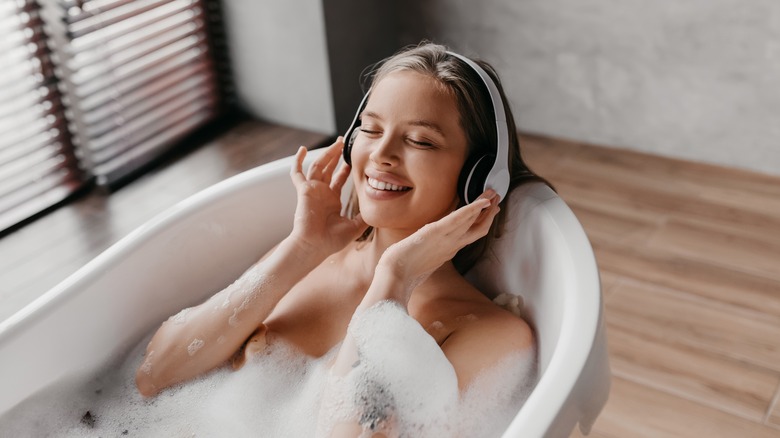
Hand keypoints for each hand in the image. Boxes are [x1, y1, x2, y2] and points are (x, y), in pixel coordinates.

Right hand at [289, 137, 367, 258]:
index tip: (352, 158)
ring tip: (336, 143)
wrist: (315, 246)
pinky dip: (298, 161)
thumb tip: (377, 209)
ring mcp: (312, 191)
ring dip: (327, 154)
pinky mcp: (303, 190)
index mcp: (331, 201)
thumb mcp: (354, 227)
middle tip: (343, 143)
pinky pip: (297, 173)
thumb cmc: (331, 241)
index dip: (345, 168)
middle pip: (329, 169)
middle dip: (336, 155)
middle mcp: (322, 193)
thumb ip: (364, 217)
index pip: (339, 180)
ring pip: (318, 166)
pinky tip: (302, 149)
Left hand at [378, 190, 500, 297]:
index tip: (491, 210)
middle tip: (498, 198)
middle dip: (489, 213)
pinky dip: (470, 210)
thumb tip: (427, 248)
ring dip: (484, 206)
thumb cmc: (401, 270)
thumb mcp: (418, 259)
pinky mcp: (435, 233)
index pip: (469, 234)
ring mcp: (445, 240)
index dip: (482, 222)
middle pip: (477, 228)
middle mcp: (450, 245)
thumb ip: (428, 253)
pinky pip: (457, 220)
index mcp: (447, 251)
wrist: (393, 277)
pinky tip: (481, 202)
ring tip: (494, 193)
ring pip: (471, 222)